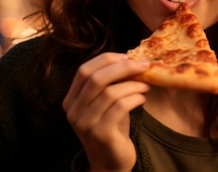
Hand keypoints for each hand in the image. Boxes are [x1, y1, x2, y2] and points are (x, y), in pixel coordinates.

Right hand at [63, 52, 149, 171]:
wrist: (111, 161)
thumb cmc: (112, 128)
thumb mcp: (106, 103)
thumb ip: (110, 84)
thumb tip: (131, 59)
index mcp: (71, 99)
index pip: (84, 70)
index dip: (106, 60)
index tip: (127, 56)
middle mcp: (73, 111)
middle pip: (96, 78)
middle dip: (123, 68)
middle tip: (144, 65)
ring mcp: (85, 123)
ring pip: (110, 92)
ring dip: (133, 84)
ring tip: (146, 85)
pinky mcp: (100, 133)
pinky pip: (120, 107)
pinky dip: (135, 98)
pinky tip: (143, 99)